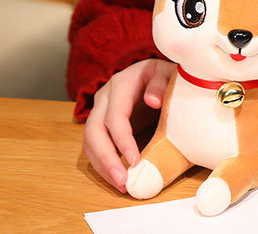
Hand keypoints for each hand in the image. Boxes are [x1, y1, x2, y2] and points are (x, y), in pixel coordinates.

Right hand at [82, 58, 174, 192]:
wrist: (154, 73)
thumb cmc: (163, 75)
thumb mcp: (168, 73)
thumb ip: (162, 83)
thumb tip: (152, 101)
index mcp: (121, 83)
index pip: (115, 115)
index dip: (122, 140)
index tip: (134, 161)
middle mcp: (104, 97)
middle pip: (94, 130)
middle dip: (106, 159)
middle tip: (122, 181)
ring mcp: (99, 110)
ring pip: (89, 141)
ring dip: (102, 166)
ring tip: (120, 185)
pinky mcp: (100, 123)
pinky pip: (94, 146)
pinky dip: (102, 163)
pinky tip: (117, 177)